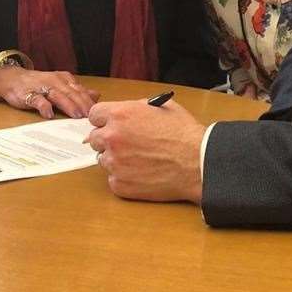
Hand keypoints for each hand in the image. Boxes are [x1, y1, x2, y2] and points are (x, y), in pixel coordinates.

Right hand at [0, 66, 99, 118]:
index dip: (89, 101)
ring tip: (76, 116)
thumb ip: (77, 91)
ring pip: (58, 96)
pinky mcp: (29, 94)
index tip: (98, 112)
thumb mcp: (60, 84)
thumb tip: (97, 95)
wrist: (13, 79)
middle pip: (72, 93)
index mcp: (64, 79)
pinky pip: (37, 100)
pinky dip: (44, 107)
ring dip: (68, 105)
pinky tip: (49, 115)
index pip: (80, 90)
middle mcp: (55, 81)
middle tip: (91, 117)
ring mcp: (42, 87)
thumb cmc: (39, 84)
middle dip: (82, 104)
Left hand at [85, 99, 204, 203]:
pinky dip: (124, 177)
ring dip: (116, 158)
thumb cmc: (183, 133)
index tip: (110, 124)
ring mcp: (114, 163)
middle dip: (108, 139)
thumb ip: (136, 107)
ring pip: (103, 159)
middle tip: (127, 143)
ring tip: (139, 159)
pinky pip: (113, 179)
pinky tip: (142, 172)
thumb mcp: (161, 106)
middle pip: (94, 138)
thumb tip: (126, 112)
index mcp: (120, 115)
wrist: (197, 162)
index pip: (94, 115)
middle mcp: (112, 138)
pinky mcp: (119, 185)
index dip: (104, 119)